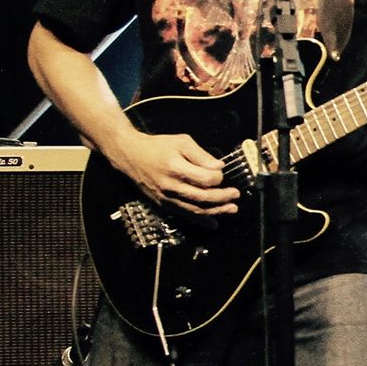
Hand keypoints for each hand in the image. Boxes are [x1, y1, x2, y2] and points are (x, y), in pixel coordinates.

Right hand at [110, 129, 238, 215]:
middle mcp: (171, 186)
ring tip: (231, 209)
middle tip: (236, 195)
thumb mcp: (181, 142)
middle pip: (203, 197)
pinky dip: (200, 221)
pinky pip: (185, 215)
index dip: (218, 177)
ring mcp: (166, 197)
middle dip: (223, 198)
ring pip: (195, 209)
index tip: (221, 172)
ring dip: (216, 211)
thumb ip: (201, 155)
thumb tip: (219, 166)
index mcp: (176, 168)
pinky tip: (213, 223)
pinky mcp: (163, 204)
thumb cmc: (157, 146)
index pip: (205, 179)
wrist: (130, 155)